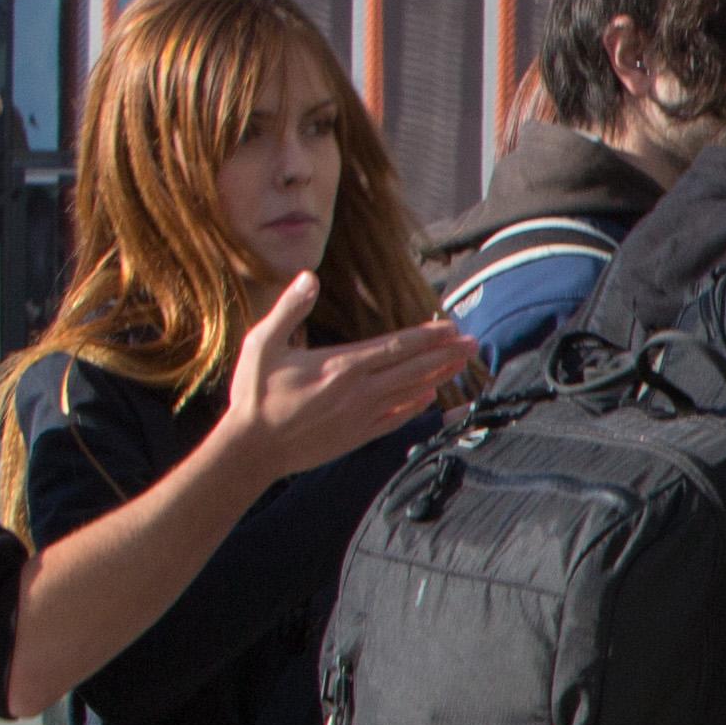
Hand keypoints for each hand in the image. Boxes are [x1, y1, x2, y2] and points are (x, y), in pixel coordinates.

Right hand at [215, 274, 475, 481]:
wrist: (252, 448)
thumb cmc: (254, 393)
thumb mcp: (262, 343)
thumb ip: (289, 308)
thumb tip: (308, 276)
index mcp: (341, 366)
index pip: (396, 346)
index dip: (427, 336)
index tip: (451, 327)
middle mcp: (359, 391)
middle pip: (413, 368)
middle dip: (446, 354)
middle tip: (474, 343)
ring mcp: (361, 415)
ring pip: (410, 392)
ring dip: (438, 376)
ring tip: (462, 365)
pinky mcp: (358, 436)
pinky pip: (396, 419)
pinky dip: (416, 406)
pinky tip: (430, 397)